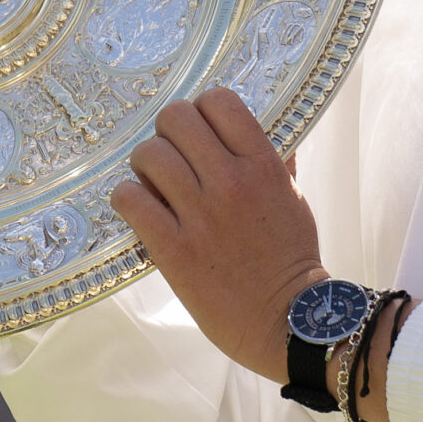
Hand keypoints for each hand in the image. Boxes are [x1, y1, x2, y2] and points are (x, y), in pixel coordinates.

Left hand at [114, 88, 324, 384]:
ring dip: (145, 165)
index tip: (200, 130)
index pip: (219, 101)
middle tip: (172, 155)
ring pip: (149, 154)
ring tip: (154, 184)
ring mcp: (200, 215)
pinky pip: (130, 199)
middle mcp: (231, 182)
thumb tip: (267, 131)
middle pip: (176, 119)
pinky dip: (128, 198)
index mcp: (264, 165)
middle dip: (168, 133)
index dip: (202, 109)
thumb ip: (277, 162)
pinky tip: (140, 210)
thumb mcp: (294, 200)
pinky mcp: (174, 249)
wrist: (288, 321)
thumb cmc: (292, 259)